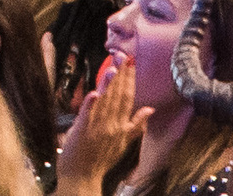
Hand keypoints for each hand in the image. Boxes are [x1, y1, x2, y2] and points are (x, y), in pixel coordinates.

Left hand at [58, 54, 153, 195]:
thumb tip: (150, 109)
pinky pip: (87, 116)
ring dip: (109, 84)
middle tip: (123, 55)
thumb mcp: (123, 142)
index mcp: (122, 127)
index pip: (128, 99)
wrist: (83, 177)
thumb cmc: (101, 158)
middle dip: (121, 76)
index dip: (129, 80)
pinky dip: (90, 104)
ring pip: (105, 103)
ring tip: (114, 67)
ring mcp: (98, 128)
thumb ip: (136, 125)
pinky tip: (94, 93)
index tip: (131, 63)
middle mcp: (112, 125)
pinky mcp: (82, 131)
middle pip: (118, 97)